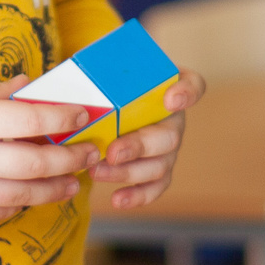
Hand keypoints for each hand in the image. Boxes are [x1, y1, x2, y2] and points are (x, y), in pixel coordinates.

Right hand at [0, 78, 97, 223]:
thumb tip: (30, 85)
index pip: (33, 118)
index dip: (64, 116)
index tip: (82, 114)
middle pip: (38, 162)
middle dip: (71, 158)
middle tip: (89, 153)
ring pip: (26, 194)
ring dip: (56, 188)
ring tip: (73, 182)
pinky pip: (1, 211)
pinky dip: (22, 203)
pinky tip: (32, 194)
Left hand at [87, 70, 207, 209]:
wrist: (111, 98)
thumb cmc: (111, 78)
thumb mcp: (108, 65)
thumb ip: (100, 65)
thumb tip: (72, 69)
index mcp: (169, 87)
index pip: (193, 85)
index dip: (186, 93)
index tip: (170, 99)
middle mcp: (174, 118)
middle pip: (170, 135)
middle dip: (139, 146)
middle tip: (112, 152)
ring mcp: (168, 147)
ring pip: (160, 165)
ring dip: (129, 172)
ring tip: (98, 172)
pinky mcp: (158, 169)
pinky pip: (155, 186)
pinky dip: (138, 196)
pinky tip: (117, 199)